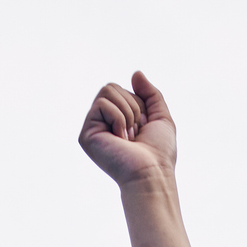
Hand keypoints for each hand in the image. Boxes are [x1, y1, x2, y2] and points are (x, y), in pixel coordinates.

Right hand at [79, 72, 177, 187]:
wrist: (152, 173)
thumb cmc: (159, 152)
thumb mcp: (160, 117)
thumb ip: (150, 94)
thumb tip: (135, 73)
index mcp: (116, 119)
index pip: (122, 89)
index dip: (139, 104)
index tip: (143, 128)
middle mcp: (102, 122)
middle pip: (112, 87)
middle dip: (132, 106)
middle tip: (136, 133)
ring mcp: (93, 128)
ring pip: (107, 91)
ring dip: (127, 112)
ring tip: (128, 137)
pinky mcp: (86, 134)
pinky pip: (102, 104)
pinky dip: (119, 118)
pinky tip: (120, 139)